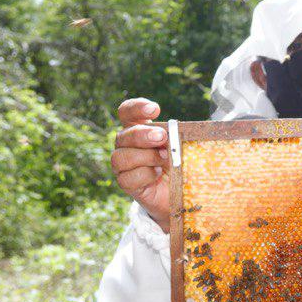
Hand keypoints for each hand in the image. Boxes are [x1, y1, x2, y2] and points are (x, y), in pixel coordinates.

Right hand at [111, 98, 171, 231]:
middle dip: (143, 135)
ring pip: (121, 157)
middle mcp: (126, 146)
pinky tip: (158, 174)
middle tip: (162, 137)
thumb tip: (174, 132)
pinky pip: (127, 178)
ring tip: (164, 159)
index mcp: (137, 130)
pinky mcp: (127, 184)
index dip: (136, 108)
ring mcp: (123, 166)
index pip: (127, 113)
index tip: (155, 110)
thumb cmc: (179, 163)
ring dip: (146, 157)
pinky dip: (145, 174)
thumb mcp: (179, 147)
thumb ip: (174, 137)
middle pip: (123, 135)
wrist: (180, 193)